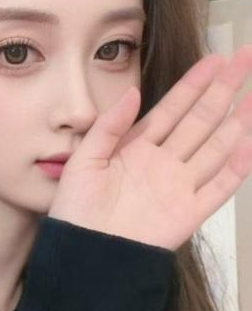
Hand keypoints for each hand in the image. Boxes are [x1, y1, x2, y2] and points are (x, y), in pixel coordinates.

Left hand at [47, 45, 251, 250]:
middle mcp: (163, 162)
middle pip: (200, 119)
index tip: (216, 58)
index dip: (194, 83)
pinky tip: (249, 142)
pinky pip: (219, 187)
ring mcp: (179, 186)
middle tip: (246, 59)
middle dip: (224, 89)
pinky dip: (237, 167)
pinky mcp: (189, 213)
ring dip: (237, 122)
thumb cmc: (76, 208)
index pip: (173, 108)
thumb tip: (133, 93)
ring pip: (216, 147)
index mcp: (137, 146)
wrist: (83, 251)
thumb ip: (108, 126)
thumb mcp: (84, 159)